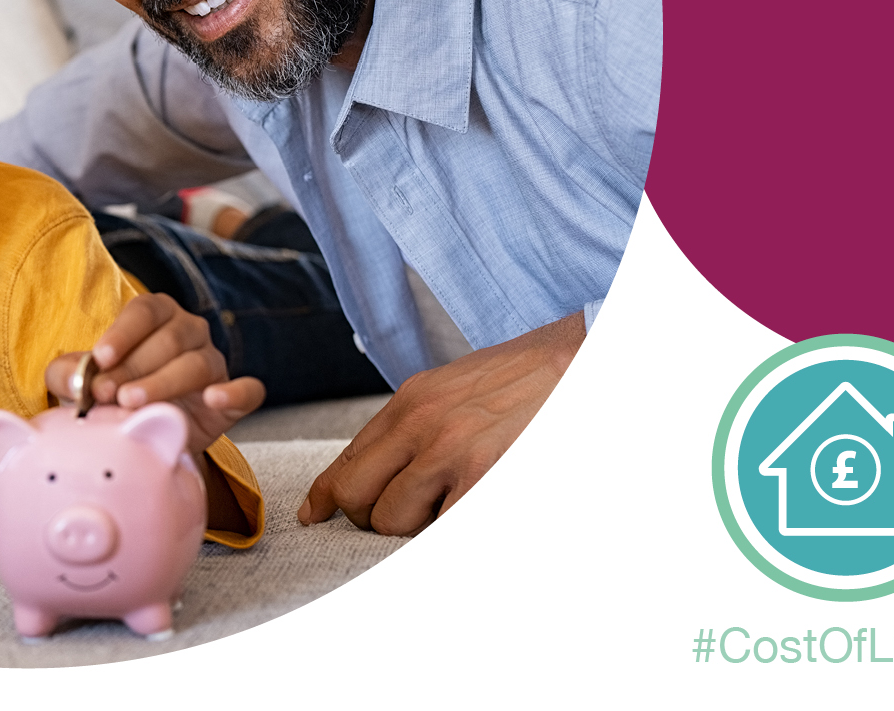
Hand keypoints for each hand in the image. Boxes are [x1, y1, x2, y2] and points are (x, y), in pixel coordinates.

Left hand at [45, 291, 264, 455]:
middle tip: (107, 394)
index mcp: (156, 317)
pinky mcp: (235, 398)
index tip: (101, 359)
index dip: (123, 333)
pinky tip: (213, 399)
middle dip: (134, 366)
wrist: (145, 438)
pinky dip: (234, 392)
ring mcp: (214, 363)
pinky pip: (247, 389)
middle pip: (169, 338)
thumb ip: (69, 375)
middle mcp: (190, 332)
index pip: (145, 311)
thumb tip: (74, 379)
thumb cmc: (112, 399)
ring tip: (133, 403)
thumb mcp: (82, 385)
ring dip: (164, 382)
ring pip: (198, 364)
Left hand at [299, 311, 585, 535]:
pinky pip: (442, 529)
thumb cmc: (520, 381)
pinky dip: (445, 533)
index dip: (327, 495)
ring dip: (416, 529)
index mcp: (410, 401)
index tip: (315, 515)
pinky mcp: (486, 476)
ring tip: (450, 507)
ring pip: (394, 521)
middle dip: (370, 518)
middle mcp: (422, 423)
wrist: (579, 360)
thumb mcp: (450, 389)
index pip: (348, 459)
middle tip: (406, 515)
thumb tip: (368, 473)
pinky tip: (465, 514)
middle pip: (356, 496)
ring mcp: (453, 451)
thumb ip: (410, 427)